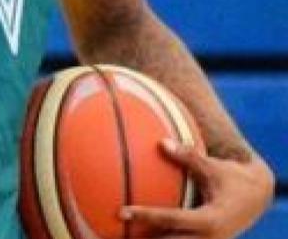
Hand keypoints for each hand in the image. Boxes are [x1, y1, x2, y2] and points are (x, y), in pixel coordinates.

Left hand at [121, 139, 274, 237]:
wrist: (257, 198)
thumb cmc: (232, 178)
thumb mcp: (212, 167)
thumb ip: (188, 157)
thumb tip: (161, 142)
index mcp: (209, 220)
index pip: (171, 220)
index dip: (146, 216)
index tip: (122, 212)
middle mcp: (208, 238)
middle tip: (115, 232)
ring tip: (118, 235)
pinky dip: (160, 236)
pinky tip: (137, 231)